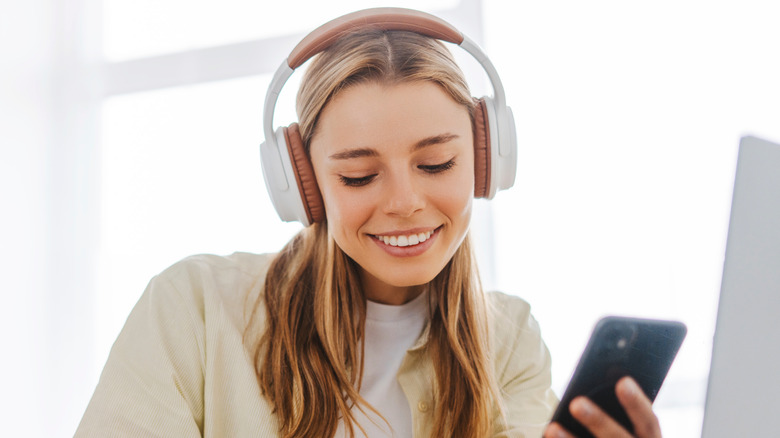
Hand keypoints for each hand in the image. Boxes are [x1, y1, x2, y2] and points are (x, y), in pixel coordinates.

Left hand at [543, 377, 661, 437]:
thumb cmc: (622, 435)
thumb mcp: (629, 430)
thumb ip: (617, 414)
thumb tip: (585, 394)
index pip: (648, 421)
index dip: (637, 403)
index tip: (623, 381)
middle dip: (598, 422)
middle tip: (576, 403)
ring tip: (552, 428)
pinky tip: (549, 435)